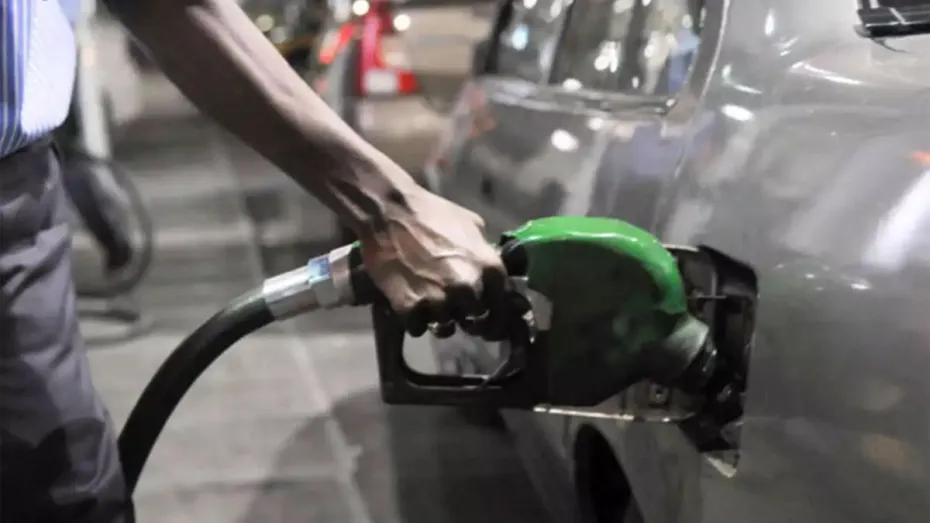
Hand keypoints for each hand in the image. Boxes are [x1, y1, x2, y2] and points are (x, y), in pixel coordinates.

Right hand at [359, 189, 508, 338]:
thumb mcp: (471, 225)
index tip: (487, 319)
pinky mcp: (410, 308)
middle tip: (452, 304)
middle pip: (473, 319)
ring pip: (445, 327)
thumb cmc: (432, 212)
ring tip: (428, 304)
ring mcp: (439, 301)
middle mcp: (469, 289)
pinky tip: (409, 305)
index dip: (495, 315)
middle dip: (464, 314)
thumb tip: (489, 272)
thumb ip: (484, 254)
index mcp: (489, 268)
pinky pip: (417, 328)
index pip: (502, 307)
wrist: (388, 210)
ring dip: (438, 319)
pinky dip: (414, 321)